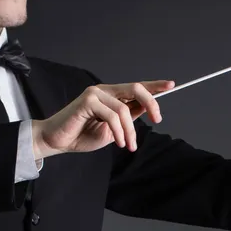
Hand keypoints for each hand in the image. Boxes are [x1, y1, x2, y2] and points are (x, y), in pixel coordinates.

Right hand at [32, 80, 174, 158]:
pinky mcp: (87, 101)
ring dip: (130, 131)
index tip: (171, 85)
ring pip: (124, 109)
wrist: (59, 141)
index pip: (137, 87)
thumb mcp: (115, 129)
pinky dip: (118, 131)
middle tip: (157, 120)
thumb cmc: (84, 135)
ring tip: (129, 145)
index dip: (154, 85)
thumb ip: (129, 117)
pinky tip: (119, 142)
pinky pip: (112, 116)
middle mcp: (105, 91)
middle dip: (151, 104)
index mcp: (112, 96)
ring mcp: (95, 94)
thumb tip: (147, 108)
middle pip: (136, 89)